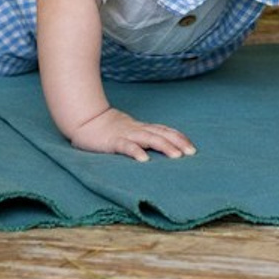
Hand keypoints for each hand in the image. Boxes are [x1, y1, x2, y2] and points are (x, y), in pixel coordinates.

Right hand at [70, 106, 196, 161]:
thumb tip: (161, 145)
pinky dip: (135, 152)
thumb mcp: (130, 130)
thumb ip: (143, 136)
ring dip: (163, 146)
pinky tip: (144, 160)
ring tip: (176, 156)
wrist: (85, 119)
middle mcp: (137, 130)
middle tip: (191, 153)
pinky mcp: (112, 141)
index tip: (192, 148)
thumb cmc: (109, 127)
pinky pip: (125, 146)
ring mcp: (125, 134)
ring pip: (148, 139)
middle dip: (177, 143)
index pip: (164, 131)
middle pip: (161, 134)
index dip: (179, 138)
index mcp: (142, 128)